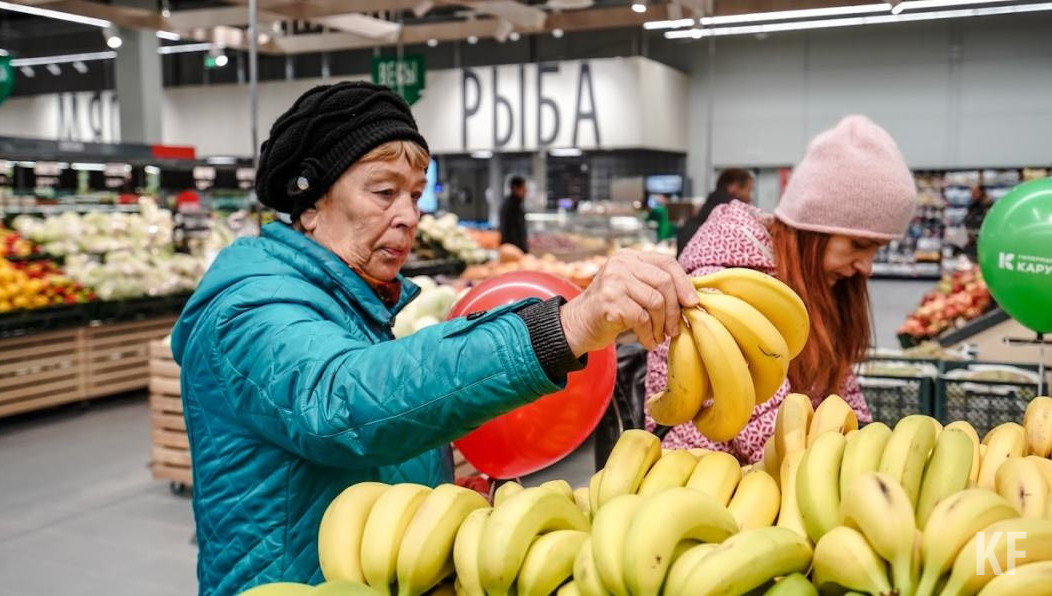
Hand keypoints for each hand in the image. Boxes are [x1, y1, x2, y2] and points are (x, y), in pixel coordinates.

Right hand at [560, 250, 698, 354]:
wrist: (577, 325)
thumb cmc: (611, 310)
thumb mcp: (633, 290)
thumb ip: (656, 286)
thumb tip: (691, 298)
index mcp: (630, 257)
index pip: (667, 262)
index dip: (684, 283)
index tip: (692, 303)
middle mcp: (621, 264)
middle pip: (664, 281)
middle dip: (675, 309)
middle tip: (675, 328)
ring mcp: (614, 281)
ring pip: (656, 301)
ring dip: (661, 325)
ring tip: (659, 336)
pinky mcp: (610, 301)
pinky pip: (642, 318)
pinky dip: (649, 334)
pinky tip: (647, 342)